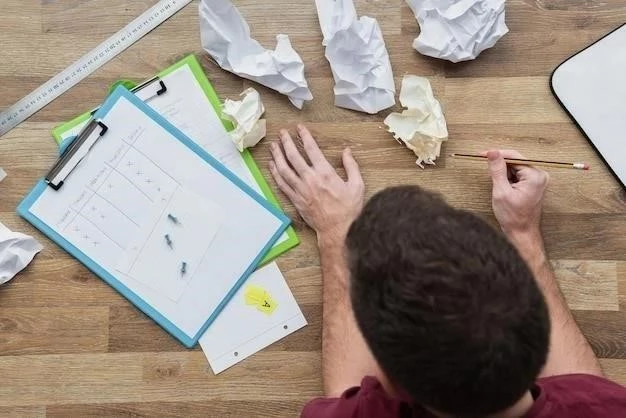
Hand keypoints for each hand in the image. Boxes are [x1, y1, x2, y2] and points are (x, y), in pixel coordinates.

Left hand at [269, 125, 363, 241]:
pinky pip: (282, 184)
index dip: (304, 136)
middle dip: (286, 142)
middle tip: (282, 133)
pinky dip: (275, 173)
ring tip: (273, 146)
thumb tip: (346, 151)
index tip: (300, 128)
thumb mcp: (357, 185)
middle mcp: (310, 179)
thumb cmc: (348, 209)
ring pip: (284, 169)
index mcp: (325, 173)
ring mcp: (301, 190)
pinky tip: (272, 166)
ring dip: (277, 155)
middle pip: (293, 156)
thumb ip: (351, 166)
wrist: (337, 230)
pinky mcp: (296, 200)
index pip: (311, 149)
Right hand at [486, 150, 548, 243]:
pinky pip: (519, 175)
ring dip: (504, 174)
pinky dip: (509, 179)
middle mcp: (540, 175)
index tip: (483, 154)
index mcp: (535, 176)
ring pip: (516, 168)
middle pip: (515, 162)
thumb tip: (493, 153)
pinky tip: (505, 189)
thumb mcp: (501, 191)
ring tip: (501, 189)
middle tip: (490, 176)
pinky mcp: (534, 184)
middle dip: (501, 167)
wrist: (521, 233)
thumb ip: (497, 170)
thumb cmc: (513, 217)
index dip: (497, 155)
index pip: (514, 156)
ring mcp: (538, 180)